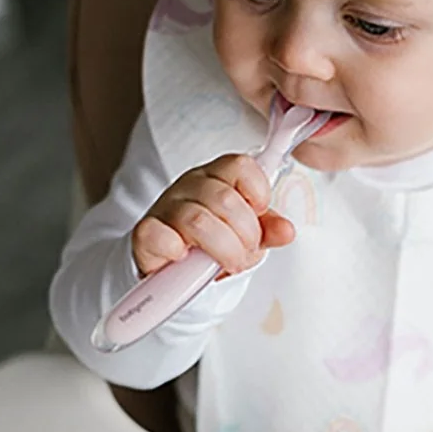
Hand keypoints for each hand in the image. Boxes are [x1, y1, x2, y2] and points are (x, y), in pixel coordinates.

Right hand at [132, 154, 294, 277]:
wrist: (172, 265)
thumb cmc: (212, 243)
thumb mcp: (246, 235)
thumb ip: (267, 231)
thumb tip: (287, 231)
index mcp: (218, 178)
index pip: (242, 166)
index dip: (258, 193)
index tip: (259, 216)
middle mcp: (190, 186)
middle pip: (225, 200)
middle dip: (245, 235)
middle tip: (245, 253)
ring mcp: (166, 207)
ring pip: (198, 221)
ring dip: (222, 249)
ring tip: (227, 264)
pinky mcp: (145, 233)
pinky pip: (159, 235)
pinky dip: (175, 250)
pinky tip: (185, 259)